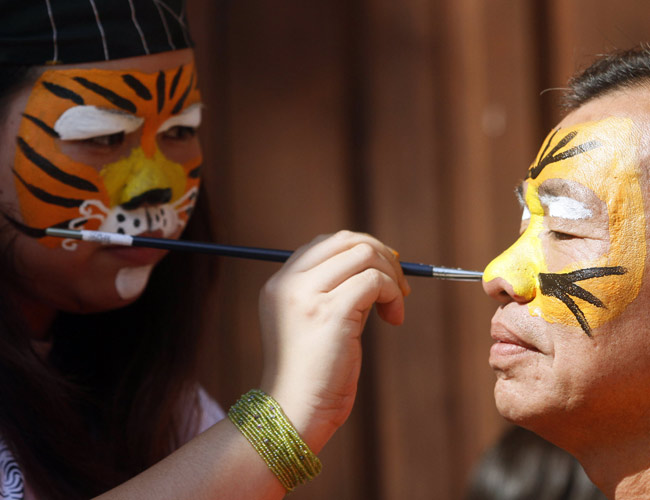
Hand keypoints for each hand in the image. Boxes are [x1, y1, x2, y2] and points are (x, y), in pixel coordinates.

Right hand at [258, 230, 409, 451]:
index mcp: (280, 283)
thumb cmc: (311, 374)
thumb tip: (380, 266)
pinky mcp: (330, 312)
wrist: (294, 412)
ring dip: (391, 276)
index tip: (384, 273)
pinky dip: (393, 294)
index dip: (362, 250)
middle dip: (382, 256)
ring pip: (364, 255)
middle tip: (399, 285)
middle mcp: (288, 283)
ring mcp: (306, 296)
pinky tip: (394, 319)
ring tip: (394, 307)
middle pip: (346, 240)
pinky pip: (375, 281)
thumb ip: (338, 292)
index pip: (326, 243)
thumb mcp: (318, 322)